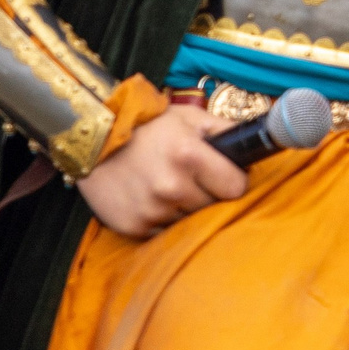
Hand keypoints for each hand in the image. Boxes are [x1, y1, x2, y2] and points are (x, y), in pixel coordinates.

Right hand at [76, 105, 248, 238]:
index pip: (236, 188)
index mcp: (189, 155)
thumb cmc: (148, 126)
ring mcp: (151, 210)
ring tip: (169, 187)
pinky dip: (163, 219)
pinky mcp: (133, 227)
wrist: (92, 139)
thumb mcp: (190, 117)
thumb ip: (226, 130)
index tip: (227, 177)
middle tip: (192, 179)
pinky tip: (152, 199)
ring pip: (190, 221)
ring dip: (185, 209)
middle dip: (209, 194)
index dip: (233, 181)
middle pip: (213, 206)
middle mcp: (171, 186)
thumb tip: (256, 144)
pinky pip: (164, 231)